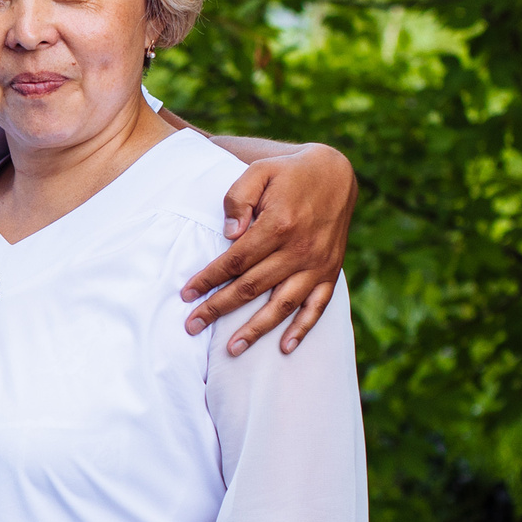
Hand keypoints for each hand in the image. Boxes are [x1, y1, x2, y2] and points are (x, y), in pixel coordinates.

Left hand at [182, 143, 356, 355]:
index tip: (186, 294)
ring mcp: (317, 264)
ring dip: (256, 329)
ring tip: (232, 349)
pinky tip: (284, 347)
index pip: (235, 261)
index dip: (209, 278)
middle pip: (252, 287)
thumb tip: (230, 234)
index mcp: (279, 225)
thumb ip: (239, 199)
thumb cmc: (288, 173)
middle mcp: (300, 249)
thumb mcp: (259, 172)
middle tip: (192, 325)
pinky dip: (302, 329)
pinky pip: (317, 306)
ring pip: (282, 304)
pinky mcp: (330, 272)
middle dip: (219, 308)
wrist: (335, 174)